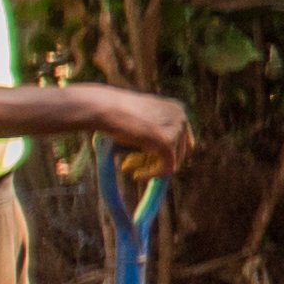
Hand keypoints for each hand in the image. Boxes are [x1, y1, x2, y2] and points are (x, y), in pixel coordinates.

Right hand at [77, 88, 192, 174]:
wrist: (101, 107)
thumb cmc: (112, 114)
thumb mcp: (138, 123)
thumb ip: (152, 135)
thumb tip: (160, 158)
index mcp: (175, 109)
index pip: (181, 139)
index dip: (162, 152)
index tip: (142, 160)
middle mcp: (181, 116)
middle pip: (180, 150)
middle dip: (154, 160)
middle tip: (128, 166)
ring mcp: (176, 129)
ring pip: (174, 160)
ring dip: (150, 167)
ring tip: (126, 166)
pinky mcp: (168, 143)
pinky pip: (168, 167)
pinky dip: (153, 174)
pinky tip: (136, 175)